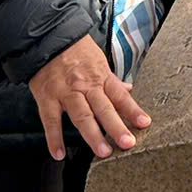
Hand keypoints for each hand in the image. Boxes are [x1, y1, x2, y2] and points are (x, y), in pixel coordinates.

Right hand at [29, 35, 150, 162]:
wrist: (48, 37)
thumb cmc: (75, 50)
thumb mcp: (98, 60)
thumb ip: (112, 80)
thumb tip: (128, 90)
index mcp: (100, 77)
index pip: (120, 96)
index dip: (133, 110)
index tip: (144, 123)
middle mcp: (85, 86)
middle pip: (104, 109)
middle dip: (116, 127)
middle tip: (127, 143)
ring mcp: (66, 92)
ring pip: (81, 116)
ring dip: (92, 135)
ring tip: (103, 152)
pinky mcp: (47, 97)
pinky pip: (50, 120)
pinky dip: (54, 138)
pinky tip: (59, 153)